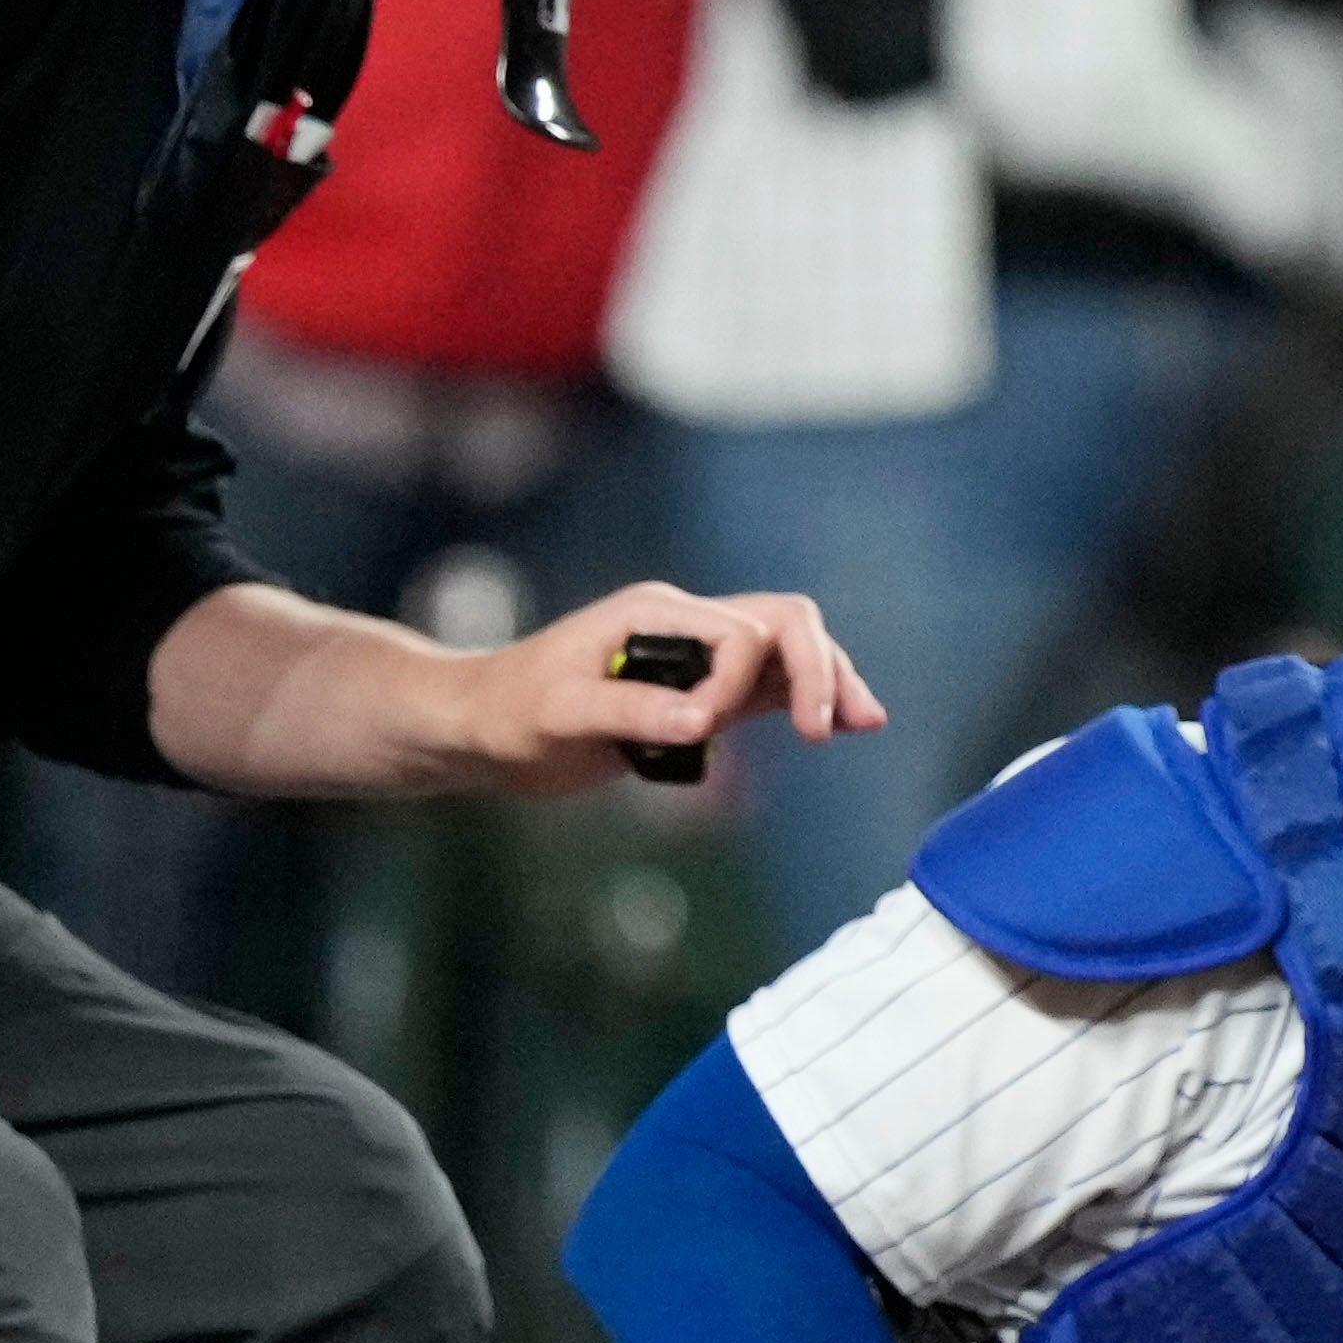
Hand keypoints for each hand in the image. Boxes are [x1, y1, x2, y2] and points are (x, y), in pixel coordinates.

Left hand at [464, 587, 878, 795]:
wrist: (478, 730)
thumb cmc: (506, 714)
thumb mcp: (558, 714)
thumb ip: (630, 712)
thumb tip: (703, 721)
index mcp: (656, 613)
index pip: (737, 633)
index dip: (735, 682)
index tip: (700, 729)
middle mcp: (685, 625)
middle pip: (783, 626)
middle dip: (818, 670)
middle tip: (832, 727)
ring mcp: (695, 658)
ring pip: (786, 654)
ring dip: (826, 682)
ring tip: (864, 722)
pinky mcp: (696, 694)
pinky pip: (765, 688)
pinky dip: (802, 702)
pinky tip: (832, 726)